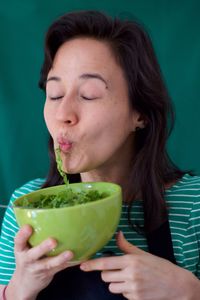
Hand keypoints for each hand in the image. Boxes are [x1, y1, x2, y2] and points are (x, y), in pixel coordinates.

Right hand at [6, 225, 73, 299]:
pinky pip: (59, 269)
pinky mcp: (48, 274)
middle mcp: (27, 259)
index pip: (18, 241)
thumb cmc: (28, 257)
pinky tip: (78, 259)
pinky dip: (68, 263)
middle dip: (43, 247)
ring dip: (60, 258)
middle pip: (34, 254)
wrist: (24, 284)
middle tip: (53, 241)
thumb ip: (32, 235)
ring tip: (70, 253)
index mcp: (21, 250)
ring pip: (49, 264)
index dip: (22, 234)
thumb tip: (46, 213)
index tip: (28, 226)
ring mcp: (37, 268)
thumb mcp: (24, 247)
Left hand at [80, 231, 199, 299]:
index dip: (92, 265)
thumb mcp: (143, 254)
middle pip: (105, 276)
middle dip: (108, 274)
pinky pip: (122, 295)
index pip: (106, 263)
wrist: (176, 284)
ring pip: (112, 287)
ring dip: (116, 284)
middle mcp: (130, 275)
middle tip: (118, 270)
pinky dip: (126, 292)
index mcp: (131, 261)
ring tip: (129, 279)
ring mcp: (133, 289)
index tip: (82, 266)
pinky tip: (136, 287)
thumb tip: (118, 234)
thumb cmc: (159, 267)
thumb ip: (126, 246)